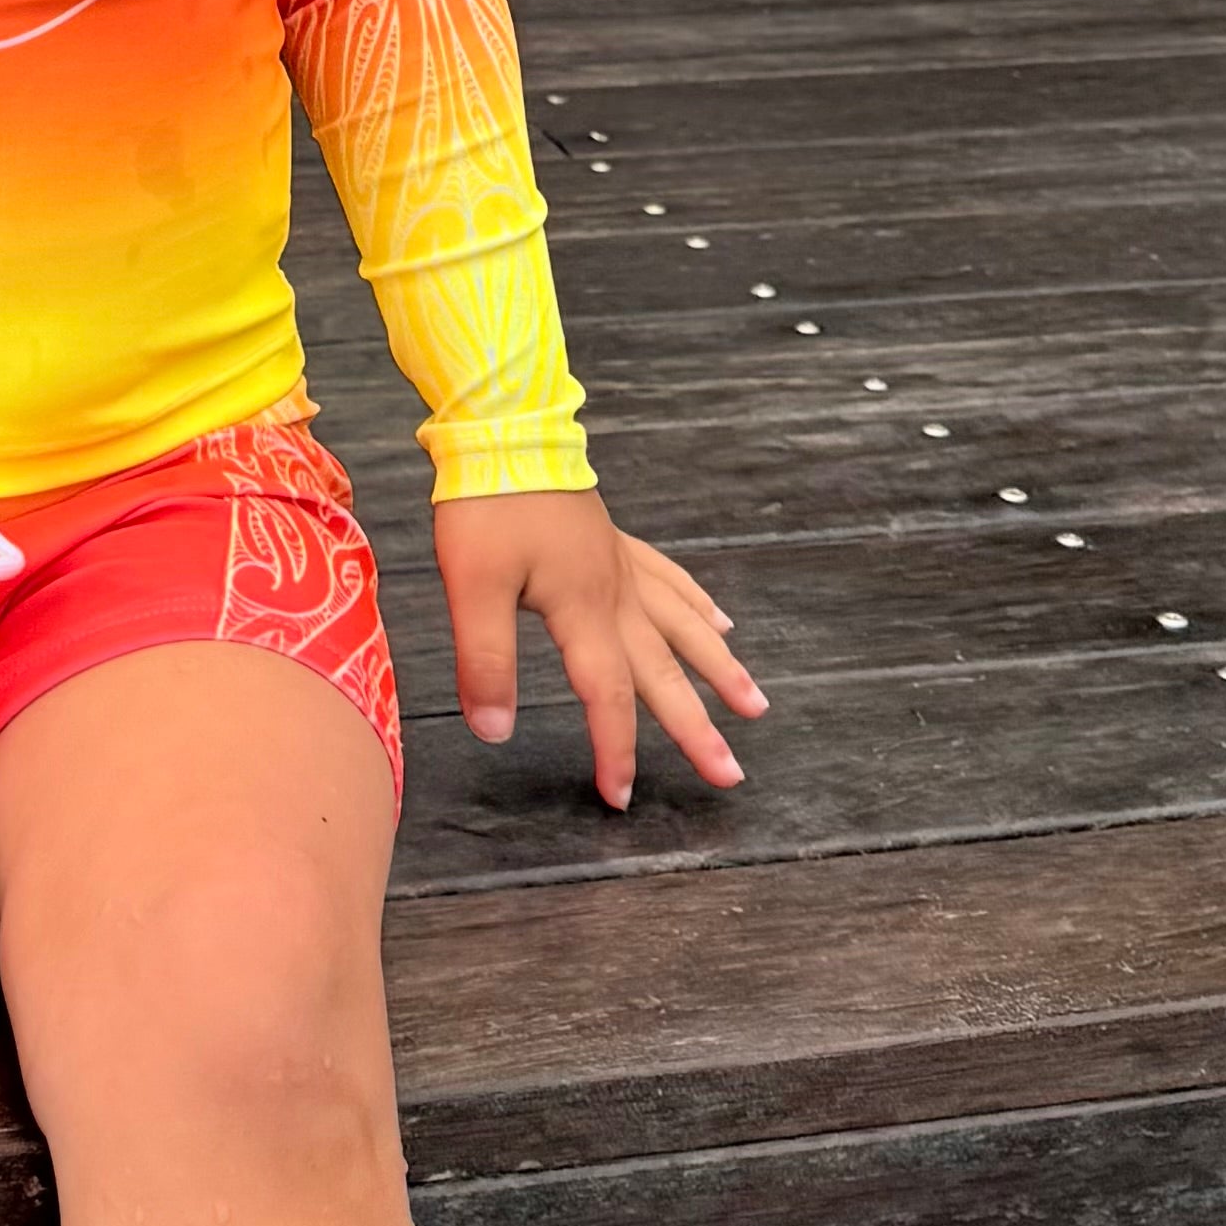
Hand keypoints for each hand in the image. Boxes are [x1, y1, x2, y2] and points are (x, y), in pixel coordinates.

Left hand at [435, 488, 764, 808]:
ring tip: (754, 704)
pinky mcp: (615, 540)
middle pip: (664, 672)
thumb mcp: (471, 587)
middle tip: (730, 774)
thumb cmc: (485, 506)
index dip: (615, 749)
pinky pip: (672, 581)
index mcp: (584, 610)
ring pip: (684, 627)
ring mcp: (621, 564)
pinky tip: (722, 622)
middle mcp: (616, 592)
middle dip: (696, 728)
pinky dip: (699, 607)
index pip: (607, 696)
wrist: (503, 429)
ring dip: (719, 670)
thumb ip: (485, 661)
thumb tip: (493, 732)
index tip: (621, 797)